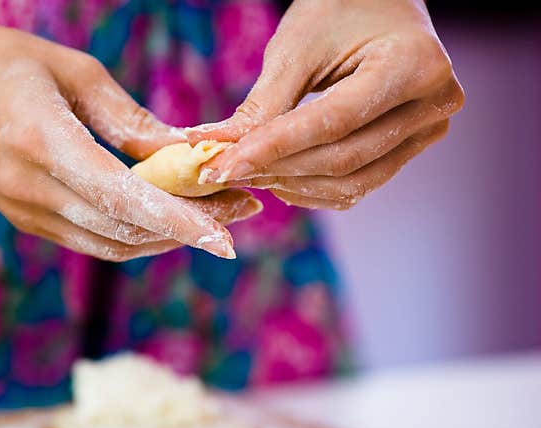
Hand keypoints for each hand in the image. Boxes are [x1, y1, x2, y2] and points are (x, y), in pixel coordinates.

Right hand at [0, 14, 258, 259]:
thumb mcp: (67, 70)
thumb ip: (125, 118)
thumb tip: (181, 153)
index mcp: (43, 144)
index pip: (126, 200)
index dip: (182, 223)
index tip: (228, 238)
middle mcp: (32, 191)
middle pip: (127, 232)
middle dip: (190, 228)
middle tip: (240, 206)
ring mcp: (25, 213)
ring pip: (111, 246)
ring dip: (166, 238)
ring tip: (213, 214)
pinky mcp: (24, 219)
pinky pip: (90, 241)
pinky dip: (134, 236)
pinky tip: (163, 216)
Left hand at [187, 0, 463, 209]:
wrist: (379, 3)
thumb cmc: (340, 9)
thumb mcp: (297, 47)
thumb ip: (263, 104)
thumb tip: (215, 150)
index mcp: (415, 64)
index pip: (333, 121)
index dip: (273, 147)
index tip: (222, 163)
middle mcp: (433, 103)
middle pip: (343, 157)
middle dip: (276, 168)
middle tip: (224, 170)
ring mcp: (427, 131)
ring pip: (351, 181)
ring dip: (292, 184)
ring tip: (247, 174)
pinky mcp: (411, 149)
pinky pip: (359, 185)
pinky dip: (313, 189)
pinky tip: (278, 180)